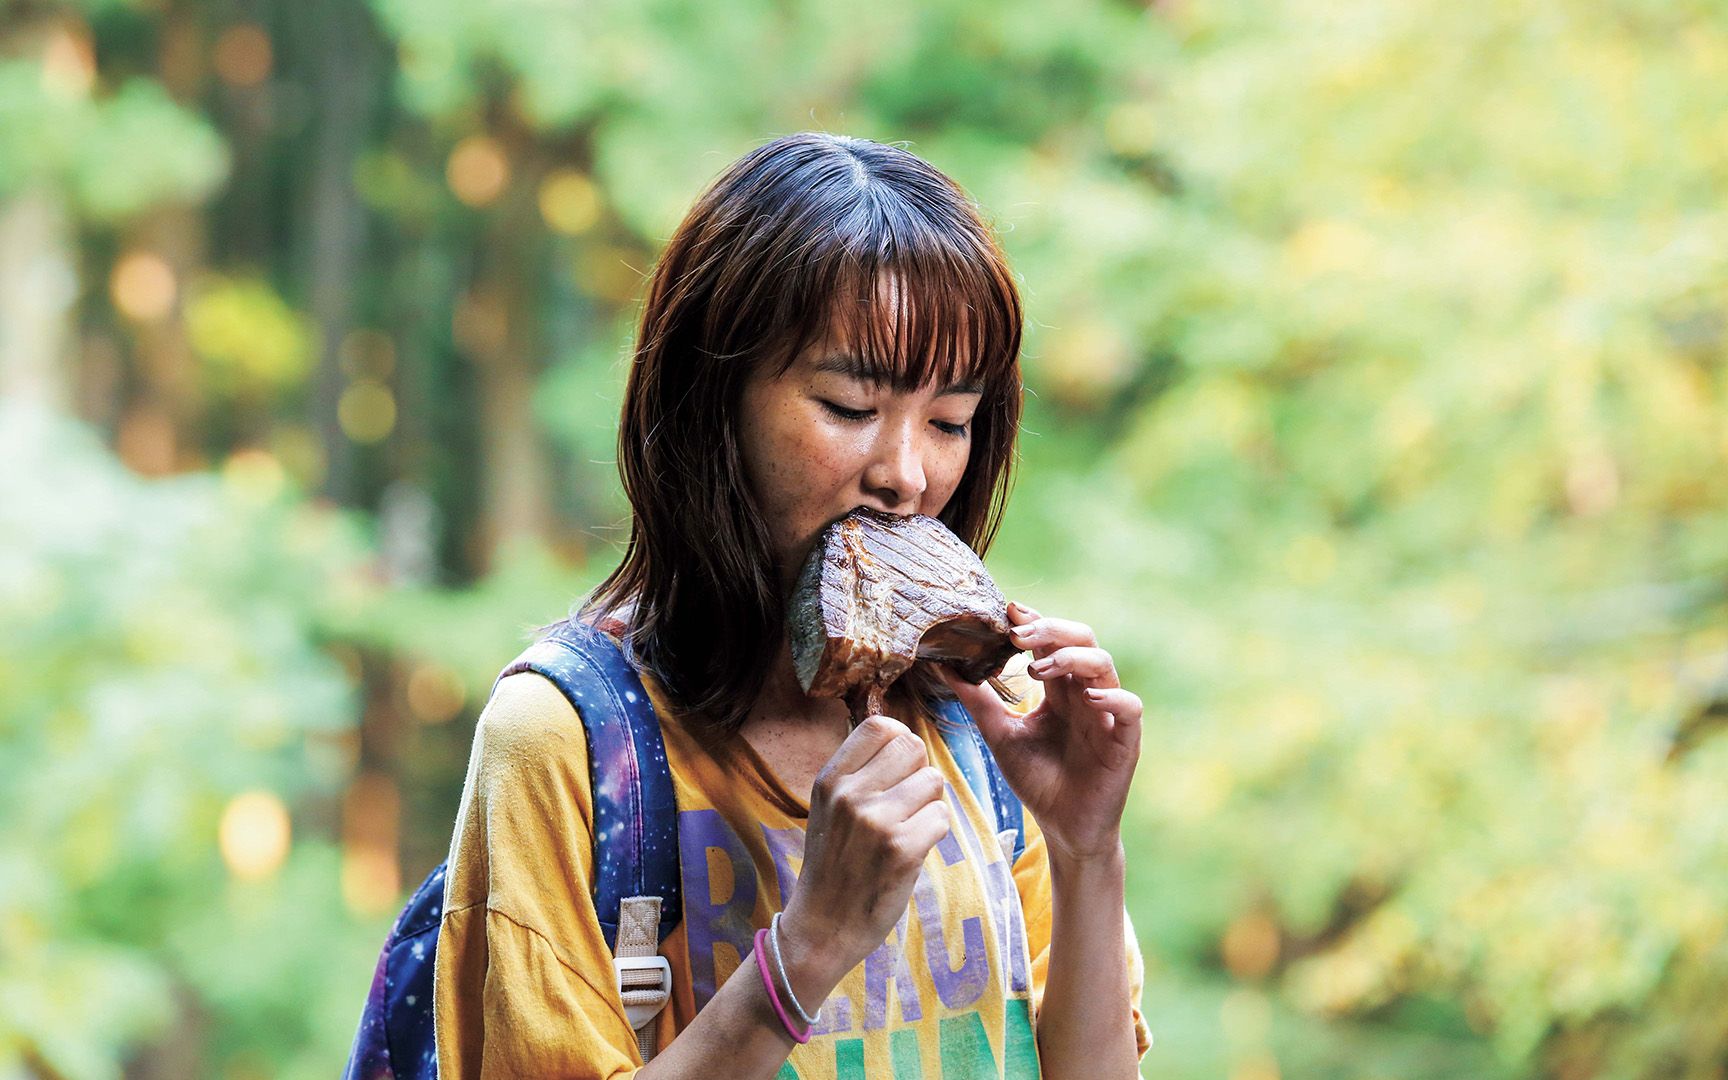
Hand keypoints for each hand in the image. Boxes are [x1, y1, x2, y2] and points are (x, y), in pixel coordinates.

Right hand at [777, 715, 950, 1000]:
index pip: (880, 726)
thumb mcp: (828, 807)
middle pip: (913, 747)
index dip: (899, 741)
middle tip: (907, 801)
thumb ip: (858, 773)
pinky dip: (935, 832)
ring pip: (933, 781)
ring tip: (909, 827)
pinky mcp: (902, 850)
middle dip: (919, 771)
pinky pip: (941, 817)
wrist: (822, 926)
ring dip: (930, 803)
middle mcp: (850, 794)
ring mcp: (876, 822)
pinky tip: (914, 848)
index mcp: (831, 779)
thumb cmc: (833, 864)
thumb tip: (900, 734)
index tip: (899, 766)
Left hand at [938, 601, 1142, 864]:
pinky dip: (1113, 698)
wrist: (1063, 828)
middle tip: (1018, 634)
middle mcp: (1085, 693)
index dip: (1034, 622)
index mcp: (1058, 688)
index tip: (1007, 612)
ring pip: (1104, 665)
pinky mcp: (1125, 740)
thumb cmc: (1037, 780)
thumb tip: (944, 667)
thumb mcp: (1000, 735)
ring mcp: (1108, 714)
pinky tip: (1088, 699)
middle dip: (1050, 629)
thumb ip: (978, 701)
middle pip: (1081, 640)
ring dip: (1072, 658)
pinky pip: (1130, 707)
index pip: (1051, 641)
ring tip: (1038, 668)